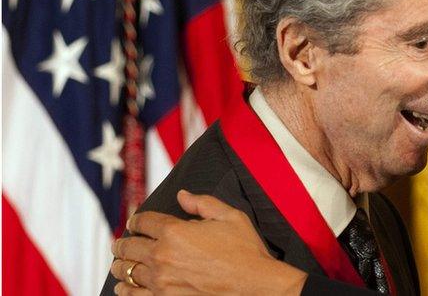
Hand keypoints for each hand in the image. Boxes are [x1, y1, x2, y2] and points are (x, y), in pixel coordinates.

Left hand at [110, 190, 307, 294]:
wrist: (254, 285)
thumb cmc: (246, 251)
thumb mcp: (230, 216)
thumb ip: (203, 203)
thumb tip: (183, 195)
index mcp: (176, 231)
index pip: (143, 221)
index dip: (137, 220)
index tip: (135, 223)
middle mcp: (163, 256)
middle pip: (128, 246)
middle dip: (123, 242)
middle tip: (120, 244)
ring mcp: (161, 281)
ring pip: (126, 271)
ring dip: (120, 265)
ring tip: (119, 264)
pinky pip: (133, 295)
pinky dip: (125, 290)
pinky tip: (124, 287)